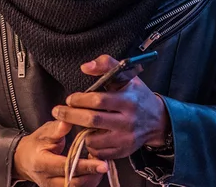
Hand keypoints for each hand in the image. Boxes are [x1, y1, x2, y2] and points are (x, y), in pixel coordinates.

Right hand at [13, 120, 108, 186]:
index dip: (85, 166)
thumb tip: (68, 121)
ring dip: (92, 177)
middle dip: (93, 173)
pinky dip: (89, 180)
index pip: (66, 167)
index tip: (102, 164)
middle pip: (75, 181)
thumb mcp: (43, 134)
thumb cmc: (36, 145)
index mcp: (42, 163)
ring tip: (99, 164)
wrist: (24, 161)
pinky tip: (94, 171)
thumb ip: (57, 129)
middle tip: (105, 161)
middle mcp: (47, 180)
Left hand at [53, 55, 169, 160]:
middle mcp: (128, 120)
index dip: (80, 99)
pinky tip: (87, 134)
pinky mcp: (124, 151)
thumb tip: (85, 67)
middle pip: (93, 120)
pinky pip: (100, 152)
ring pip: (94, 139)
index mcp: (128, 99)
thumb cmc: (137, 95)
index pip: (99, 100)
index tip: (70, 99)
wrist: (157, 120)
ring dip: (79, 132)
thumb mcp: (127, 75)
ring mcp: (126, 138)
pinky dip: (89, 144)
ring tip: (73, 123)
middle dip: (71, 116)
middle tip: (58, 111)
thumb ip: (106, 64)